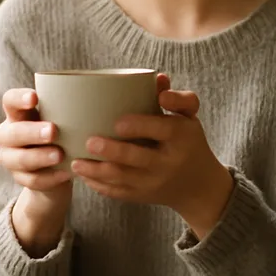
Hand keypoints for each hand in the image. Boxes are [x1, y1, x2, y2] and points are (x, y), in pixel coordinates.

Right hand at [0, 88, 73, 199]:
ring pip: (20, 159)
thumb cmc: (61, 134)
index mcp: (17, 115)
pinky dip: (51, 177)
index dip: (18, 98)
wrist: (55, 170)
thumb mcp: (62, 120)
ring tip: (60, 155)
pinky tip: (65, 173)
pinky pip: (33, 180)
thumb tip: (97, 96)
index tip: (35, 98)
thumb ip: (68, 110)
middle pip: (13, 133)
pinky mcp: (20, 179)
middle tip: (53, 131)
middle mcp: (8, 135)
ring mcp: (11, 159)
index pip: (10, 101)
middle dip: (33, 132)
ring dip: (40, 157)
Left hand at [70, 74, 233, 235]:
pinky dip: (98, 185)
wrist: (199, 187)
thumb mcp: (190, 119)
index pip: (161, 129)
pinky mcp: (142, 197)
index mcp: (181, 137)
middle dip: (111, 152)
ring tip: (75, 162)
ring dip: (96, 171)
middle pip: (137, 158)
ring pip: (122, 178)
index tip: (118, 123)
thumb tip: (159, 78)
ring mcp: (154, 183)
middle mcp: (169, 162)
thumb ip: (177, 98)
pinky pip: (117, 192)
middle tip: (89, 142)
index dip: (139, 126)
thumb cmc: (189, 142)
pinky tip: (82, 175)